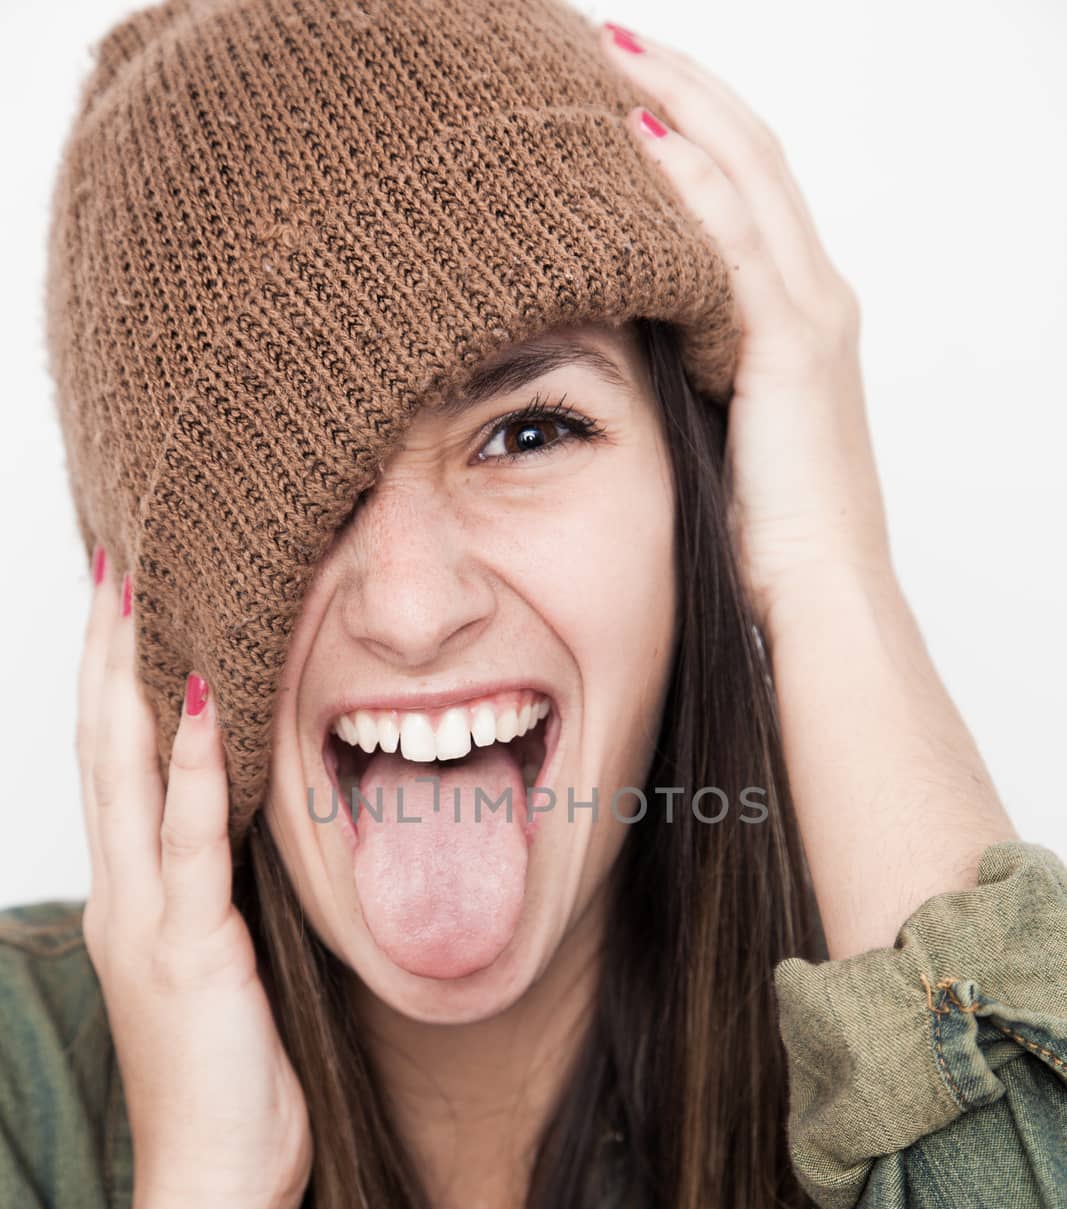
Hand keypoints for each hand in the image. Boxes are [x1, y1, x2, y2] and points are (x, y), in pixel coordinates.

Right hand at [76, 552, 313, 1208]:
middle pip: (105, 745)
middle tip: (119, 555)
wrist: (213, 1194)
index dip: (116, 677)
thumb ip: (223, 903)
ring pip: (130, 772)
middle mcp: (125, 897)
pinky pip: (192, 840)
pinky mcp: (190, 951)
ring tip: (144, 585)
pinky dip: (198, 764)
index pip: (118, 763)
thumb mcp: (224, 974)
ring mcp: (148, 922)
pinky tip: (209, 694)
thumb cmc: (230, 1089)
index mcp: (134, 899)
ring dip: (136, 674)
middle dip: (109, 648)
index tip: (129, 599)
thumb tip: (255, 838)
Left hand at [598, 22, 894, 635]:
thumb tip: (611, 344)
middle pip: (748, 151)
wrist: (820, 597)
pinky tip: (631, 139)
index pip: (744, 186)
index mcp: (798, 315)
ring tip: (605, 56)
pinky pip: (736, 243)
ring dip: (676, 104)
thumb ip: (683, 373)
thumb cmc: (765, 540)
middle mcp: (815, 296)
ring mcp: (811, 316)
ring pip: (745, 174)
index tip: (616, 88)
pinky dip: (687, 185)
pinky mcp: (792, 350)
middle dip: (678, 84)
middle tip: (602, 38)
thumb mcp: (715, 434)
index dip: (687, 124)